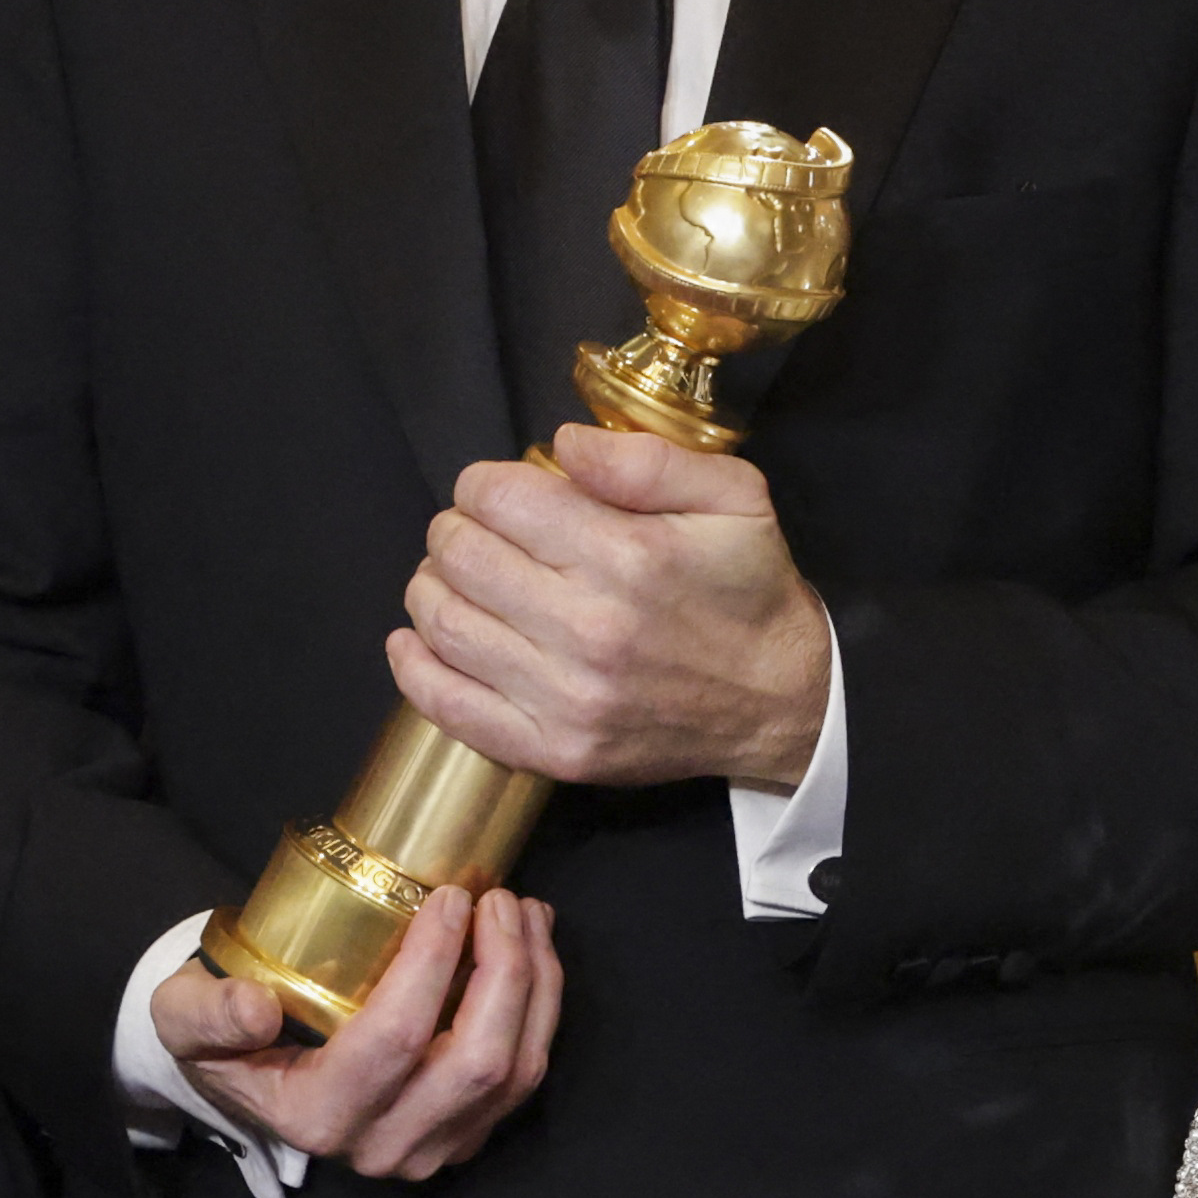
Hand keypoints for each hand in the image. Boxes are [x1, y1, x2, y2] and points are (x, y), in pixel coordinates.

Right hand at [148, 881, 559, 1178]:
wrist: (243, 1075)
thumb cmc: (217, 1029)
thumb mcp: (185, 1016)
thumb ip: (208, 1012)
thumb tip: (257, 1008)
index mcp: (317, 1117)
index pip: (396, 1038)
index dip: (434, 963)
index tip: (450, 896)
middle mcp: (381, 1148)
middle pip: (476, 1062)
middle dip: (504, 971)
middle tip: (500, 898)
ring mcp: (430, 1150)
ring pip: (515, 1073)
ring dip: (535, 986)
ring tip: (525, 914)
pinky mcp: (463, 1137)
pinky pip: (524, 1079)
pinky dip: (541, 1011)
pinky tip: (532, 952)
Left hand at [389, 425, 829, 790]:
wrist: (782, 702)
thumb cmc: (749, 591)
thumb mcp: (733, 496)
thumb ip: (645, 458)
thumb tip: (561, 444)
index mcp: (627, 558)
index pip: (498, 498)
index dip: (485, 482)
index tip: (502, 490)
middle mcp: (589, 631)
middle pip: (460, 556)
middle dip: (456, 528)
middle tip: (477, 531)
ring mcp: (566, 700)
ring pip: (443, 624)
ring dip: (433, 588)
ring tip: (459, 578)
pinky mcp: (554, 752)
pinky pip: (450, 708)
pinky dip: (415, 668)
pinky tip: (417, 639)